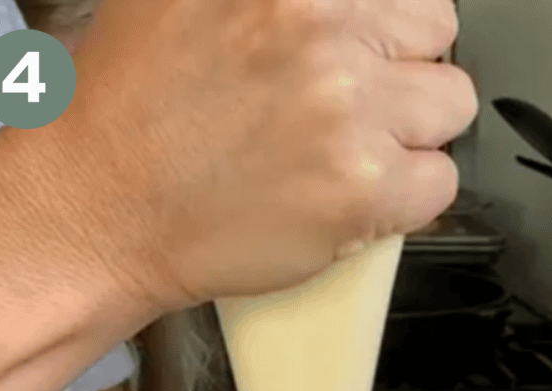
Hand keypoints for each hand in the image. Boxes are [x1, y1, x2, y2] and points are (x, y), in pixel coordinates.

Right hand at [48, 0, 476, 306]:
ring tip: (351, 157)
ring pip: (450, 105)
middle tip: (354, 107)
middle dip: (402, 71)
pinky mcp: (363, 187)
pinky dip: (409, 199)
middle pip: (436, 30)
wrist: (101, 210)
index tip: (371, 51)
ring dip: (412, 134)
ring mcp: (349, 107)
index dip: (384, 25)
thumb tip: (338, 10)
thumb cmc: (130, 115)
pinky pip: (440, 183)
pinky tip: (354, 200)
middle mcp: (324, 26)